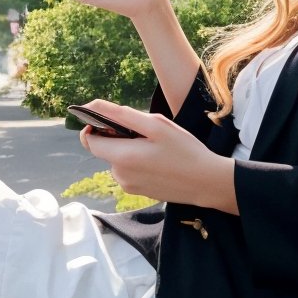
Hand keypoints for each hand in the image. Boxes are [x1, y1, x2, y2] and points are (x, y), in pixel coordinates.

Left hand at [75, 99, 236, 213]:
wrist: (207, 182)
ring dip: (128, 149)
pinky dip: (136, 161)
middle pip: (105, 149)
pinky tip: (157, 159)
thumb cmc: (184, 150)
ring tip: (155, 146)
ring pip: (117, 159)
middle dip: (117, 136)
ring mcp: (128, 186)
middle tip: (145, 132)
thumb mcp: (156, 125)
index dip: (93, 127)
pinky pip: (128, 170)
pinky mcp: (137, 192)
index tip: (107, 118)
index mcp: (122, 158)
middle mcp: (120, 175)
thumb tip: (94, 106)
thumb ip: (122, 115)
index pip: (90, 141)